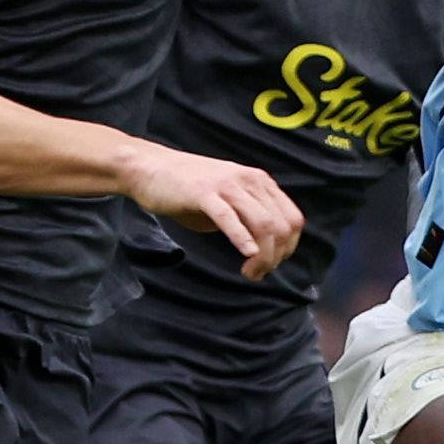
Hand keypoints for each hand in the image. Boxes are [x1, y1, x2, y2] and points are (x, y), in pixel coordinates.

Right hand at [120, 141, 303, 277]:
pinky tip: (246, 255)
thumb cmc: (187, 190)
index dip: (288, 248)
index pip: (293, 218)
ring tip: (249, 272)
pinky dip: (242, 238)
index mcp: (259, 182)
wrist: (150, 169)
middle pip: (282, 225)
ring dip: (262, 256)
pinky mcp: (203, 193)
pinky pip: (229, 218)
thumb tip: (265, 251)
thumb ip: (248, 220)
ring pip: (263, 223)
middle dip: (276, 257)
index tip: (271, 264)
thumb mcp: (228, 202)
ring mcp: (227, 185)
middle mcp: (250, 180)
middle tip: (257, 274)